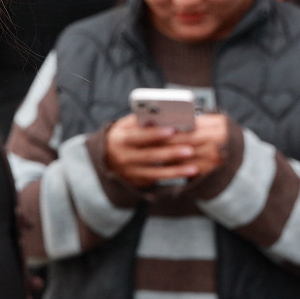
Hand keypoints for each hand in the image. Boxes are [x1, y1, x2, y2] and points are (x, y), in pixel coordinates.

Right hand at [103, 113, 228, 187]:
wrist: (106, 159)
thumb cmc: (122, 137)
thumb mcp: (125, 126)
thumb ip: (140, 121)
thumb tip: (162, 116)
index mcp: (121, 140)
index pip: (139, 137)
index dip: (156, 134)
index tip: (172, 130)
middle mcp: (125, 158)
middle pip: (150, 156)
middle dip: (171, 153)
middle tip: (190, 149)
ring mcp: (131, 173)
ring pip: (156, 173)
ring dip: (176, 171)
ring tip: (193, 168)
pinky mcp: (138, 182)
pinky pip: (157, 181)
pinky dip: (172, 177)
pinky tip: (186, 175)